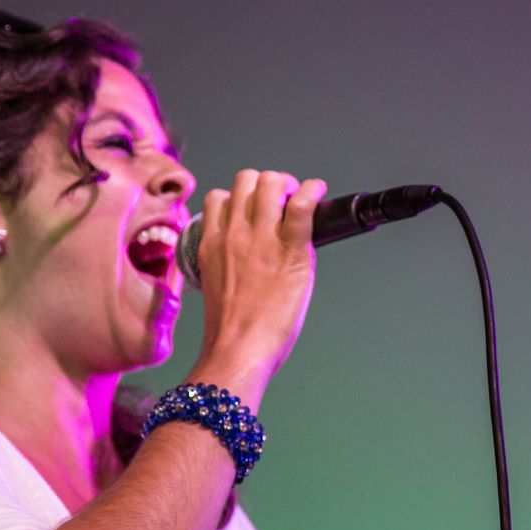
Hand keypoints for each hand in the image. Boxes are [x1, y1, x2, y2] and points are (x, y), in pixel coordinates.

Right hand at [191, 169, 323, 407]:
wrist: (237, 349)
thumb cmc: (230, 331)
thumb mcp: (216, 286)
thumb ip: (229, 264)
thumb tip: (250, 262)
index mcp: (212, 243)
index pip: (218, 197)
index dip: (240, 197)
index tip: (256, 209)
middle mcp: (234, 233)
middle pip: (246, 180)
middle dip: (267, 184)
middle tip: (283, 201)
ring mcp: (261, 239)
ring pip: (270, 182)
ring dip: (288, 184)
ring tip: (299, 199)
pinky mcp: (289, 250)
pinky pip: (302, 205)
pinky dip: (313, 191)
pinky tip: (318, 193)